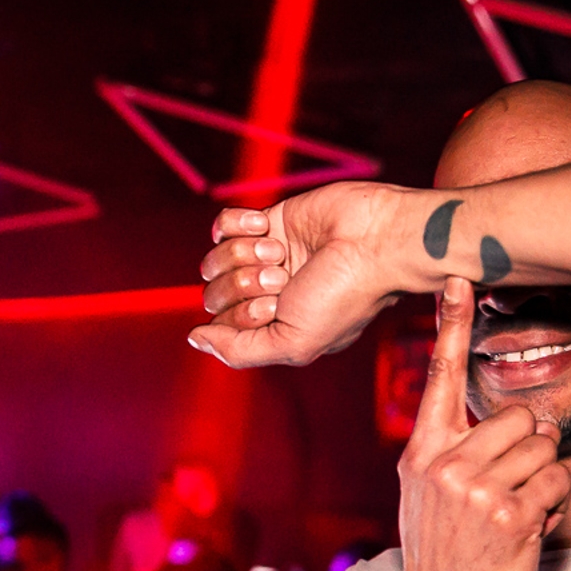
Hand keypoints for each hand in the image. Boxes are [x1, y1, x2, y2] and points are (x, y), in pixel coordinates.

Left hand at [189, 182, 416, 367]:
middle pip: (214, 294)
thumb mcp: (291, 343)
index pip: (223, 327)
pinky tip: (265, 224)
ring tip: (277, 251)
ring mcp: (267, 258)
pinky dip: (238, 223)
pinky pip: (223, 224)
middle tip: (282, 277)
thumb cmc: (344, 296)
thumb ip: (238, 350)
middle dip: (243, 284)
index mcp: (275, 328)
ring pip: (216, 259)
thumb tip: (195, 339)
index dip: (240, 315)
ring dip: (243, 253)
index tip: (275, 306)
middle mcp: (269, 296)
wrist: (375, 239)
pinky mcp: (269, 220)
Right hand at [394, 278, 570, 570]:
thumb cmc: (442, 559)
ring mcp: (475, 490)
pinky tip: (528, 532)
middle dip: (529, 449)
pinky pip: (558, 483)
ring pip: (544, 448)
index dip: (450, 324)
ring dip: (545, 481)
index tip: (458, 276)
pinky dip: (555, 507)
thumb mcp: (426, 498)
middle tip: (511, 490)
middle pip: (518, 415)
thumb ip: (452, 453)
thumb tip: (515, 422)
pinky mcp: (510, 516)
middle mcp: (445, 465)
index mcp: (422, 453)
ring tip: (517, 515)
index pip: (438, 378)